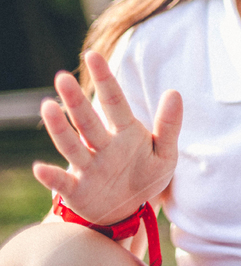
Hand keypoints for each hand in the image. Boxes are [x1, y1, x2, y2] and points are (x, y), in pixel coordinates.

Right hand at [33, 51, 182, 224]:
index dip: (105, 79)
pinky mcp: (77, 191)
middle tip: (62, 78)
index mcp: (125, 132)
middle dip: (76, 101)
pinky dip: (51, 177)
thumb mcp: (165, 153)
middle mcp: (102, 145)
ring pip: (73, 146)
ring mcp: (88, 167)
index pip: (114, 101)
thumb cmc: (146, 176)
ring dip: (60, 129)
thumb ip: (169, 125)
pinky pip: (62, 184)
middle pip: (88, 120)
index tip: (92, 54)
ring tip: (48, 106)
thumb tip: (174, 92)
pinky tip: (40, 167)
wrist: (130, 211)